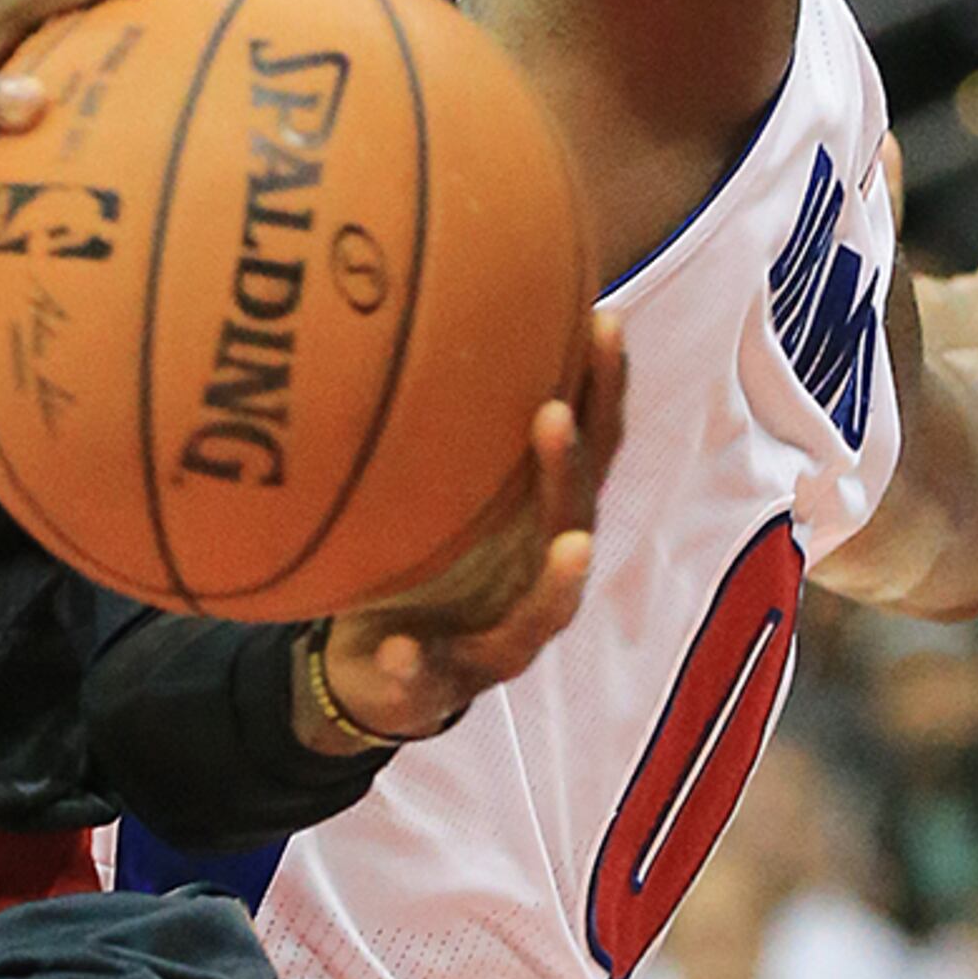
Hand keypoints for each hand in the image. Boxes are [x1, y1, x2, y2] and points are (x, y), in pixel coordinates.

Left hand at [304, 311, 627, 749]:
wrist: (374, 671)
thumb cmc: (413, 561)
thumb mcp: (420, 487)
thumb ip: (427, 416)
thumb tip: (401, 292)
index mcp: (532, 524)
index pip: (584, 448)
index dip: (601, 389)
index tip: (603, 318)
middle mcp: (532, 578)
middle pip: (573, 521)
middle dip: (572, 469)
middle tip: (556, 411)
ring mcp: (495, 639)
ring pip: (538, 616)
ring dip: (557, 580)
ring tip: (572, 545)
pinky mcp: (441, 686)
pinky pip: (429, 677)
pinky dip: (419, 664)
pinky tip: (403, 648)